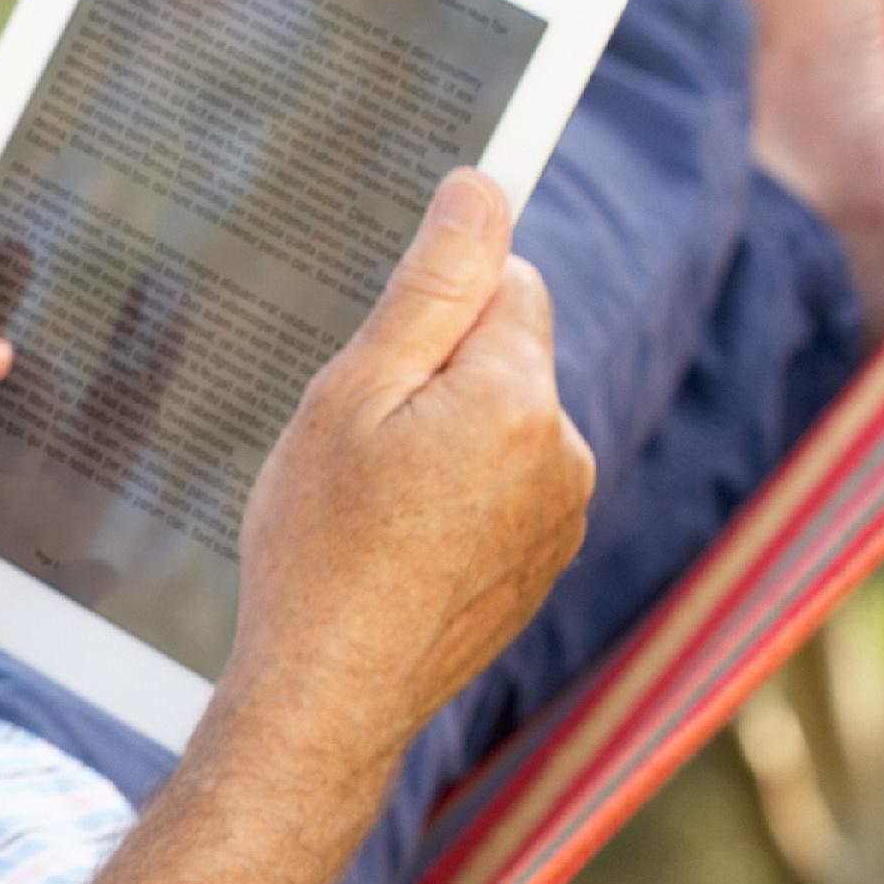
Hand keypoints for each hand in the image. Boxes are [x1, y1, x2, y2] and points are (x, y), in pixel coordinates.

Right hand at [221, 168, 594, 801]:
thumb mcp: (351, 395)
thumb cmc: (319, 545)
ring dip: (448, 436)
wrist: (330, 695)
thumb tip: (482, 188)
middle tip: (356, 441)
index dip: (434, 305)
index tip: (378, 352)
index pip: (509, 281)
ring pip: (504, 422)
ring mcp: (563, 516)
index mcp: (518, 397)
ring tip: (371, 504)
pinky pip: (506, 487)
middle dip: (439, 373)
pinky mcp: (544, 564)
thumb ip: (430, 287)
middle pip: (508, 354)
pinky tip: (396, 545)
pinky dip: (457, 497)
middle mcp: (564, 452)